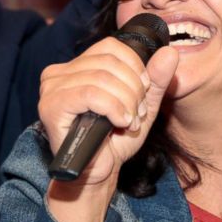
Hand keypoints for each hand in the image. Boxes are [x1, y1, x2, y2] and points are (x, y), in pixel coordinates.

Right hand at [39, 38, 178, 188]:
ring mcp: (51, 89)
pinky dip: (114, 108)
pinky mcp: (51, 107)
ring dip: (127, 102)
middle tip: (137, 112)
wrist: (97, 174)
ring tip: (130, 121)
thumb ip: (156, 80)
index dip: (135, 67)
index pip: (111, 47)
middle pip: (109, 62)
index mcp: (75, 67)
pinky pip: (91, 94)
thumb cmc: (114, 141)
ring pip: (103, 78)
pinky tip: (120, 123)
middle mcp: (58, 73)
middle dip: (134, 88)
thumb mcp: (142, 106)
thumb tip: (170, 52)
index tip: (144, 91)